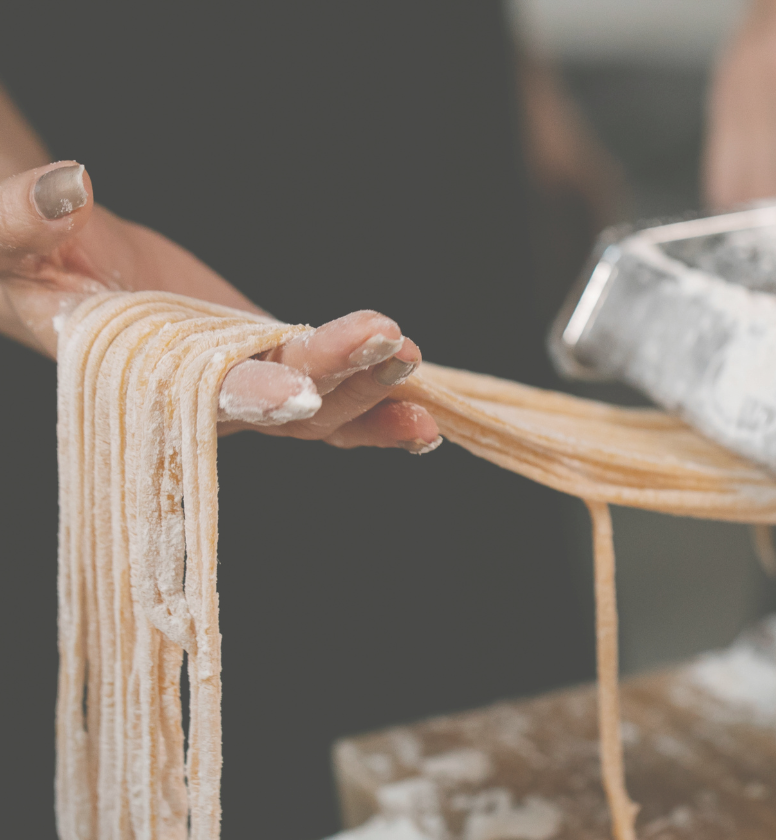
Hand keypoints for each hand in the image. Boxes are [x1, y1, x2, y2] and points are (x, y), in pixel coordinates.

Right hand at [0, 161, 439, 451]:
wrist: (65, 267)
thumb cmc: (24, 260)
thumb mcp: (8, 237)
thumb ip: (29, 220)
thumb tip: (68, 185)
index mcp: (141, 376)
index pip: (201, 394)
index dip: (248, 396)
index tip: (298, 391)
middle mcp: (204, 397)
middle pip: (283, 406)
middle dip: (340, 380)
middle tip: (391, 344)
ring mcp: (246, 385)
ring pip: (320, 411)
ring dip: (372, 392)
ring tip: (416, 363)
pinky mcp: (272, 363)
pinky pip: (332, 395)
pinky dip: (375, 401)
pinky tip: (425, 406)